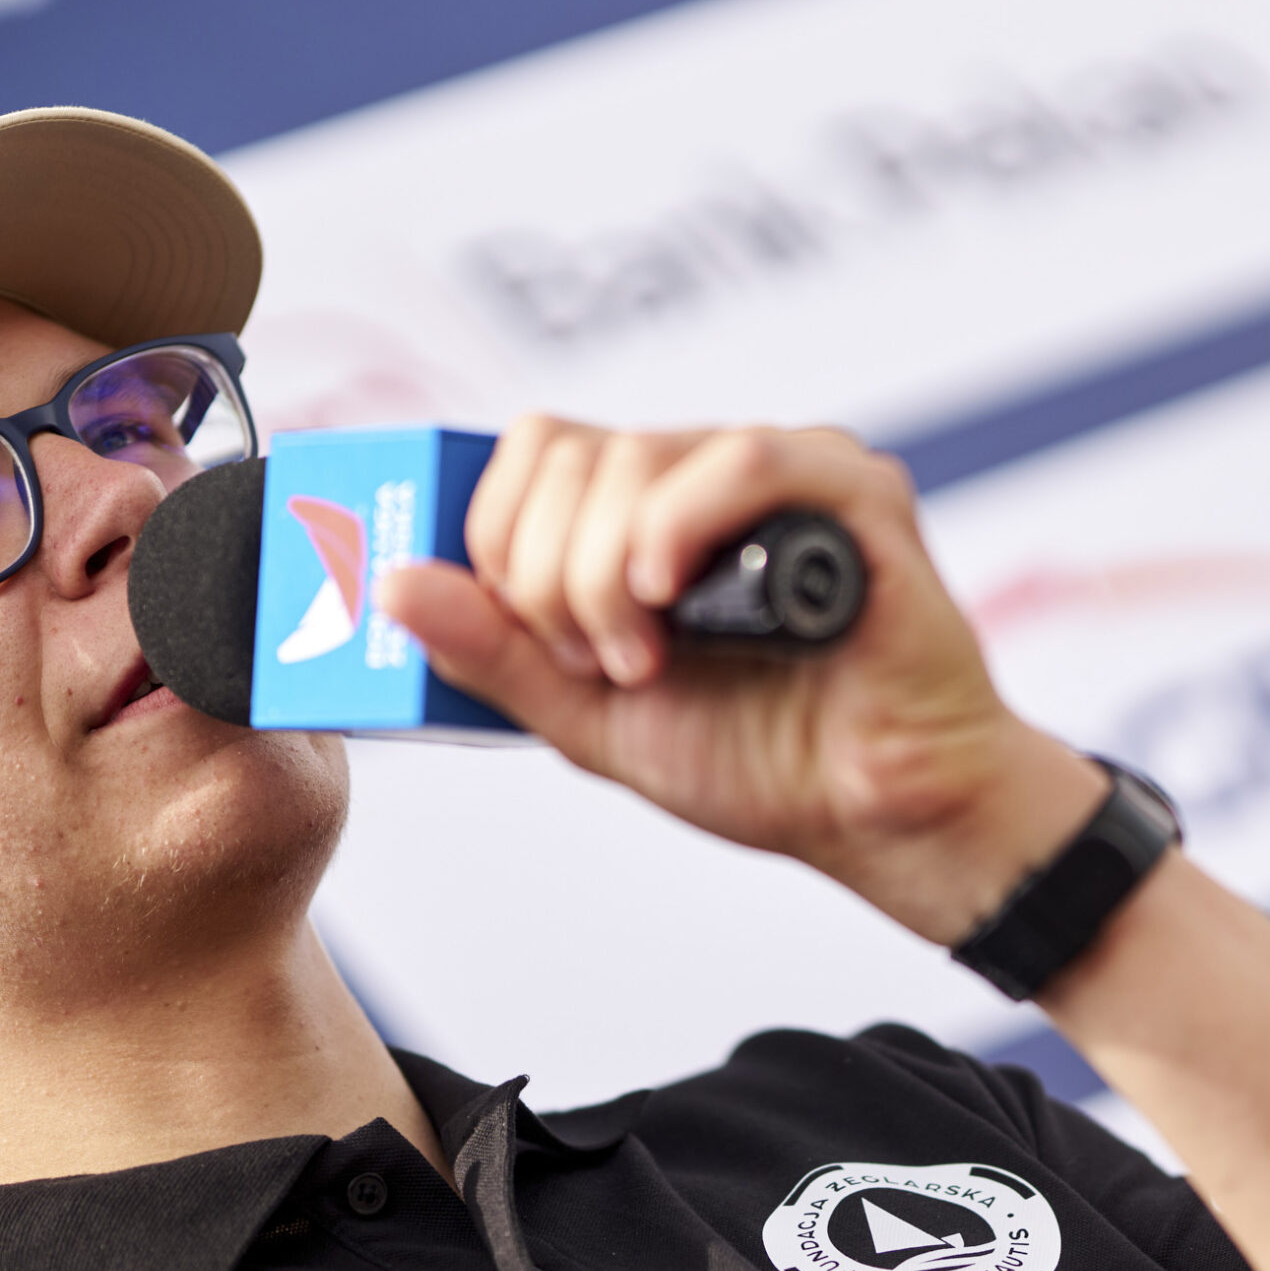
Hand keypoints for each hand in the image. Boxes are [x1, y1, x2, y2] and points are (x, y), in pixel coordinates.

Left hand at [371, 415, 1105, 943]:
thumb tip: (395, 584)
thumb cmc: (758, 759)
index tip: (541, 645)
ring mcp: (779, 475)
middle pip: (565, 457)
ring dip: (604, 577)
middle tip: (601, 666)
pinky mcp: (851, 494)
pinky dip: (681, 528)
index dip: (500, 544)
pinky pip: (744, 459)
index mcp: (643, 509)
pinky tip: (668, 600)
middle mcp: (705, 474)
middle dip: (547, 581)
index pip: (529, 456)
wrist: (874, 814)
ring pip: (635, 458)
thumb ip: (494, 651)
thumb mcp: (586, 714)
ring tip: (646, 661)